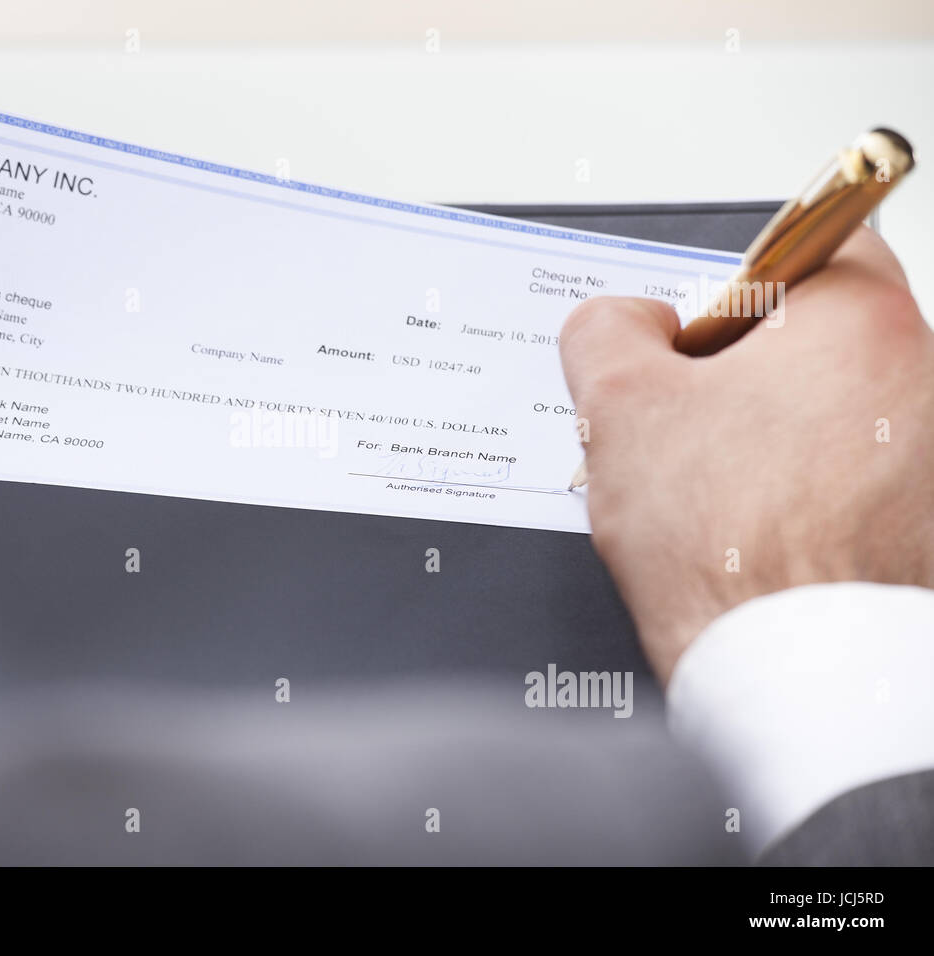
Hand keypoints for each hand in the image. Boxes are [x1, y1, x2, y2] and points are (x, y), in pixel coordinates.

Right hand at [559, 229, 933, 682]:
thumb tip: (625, 323)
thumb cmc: (726, 547)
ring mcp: (933, 455)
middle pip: (820, 335)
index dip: (741, 280)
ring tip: (719, 493)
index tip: (706, 325)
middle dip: (745, 370)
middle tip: (689, 425)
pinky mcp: (929, 519)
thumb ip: (606, 330)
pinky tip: (757, 532)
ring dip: (774, 435)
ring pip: (834, 411)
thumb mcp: (615, 407)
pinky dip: (811, 491)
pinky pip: (858, 477)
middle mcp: (922, 377)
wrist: (790, 672)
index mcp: (859, 322)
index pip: (815, 240)